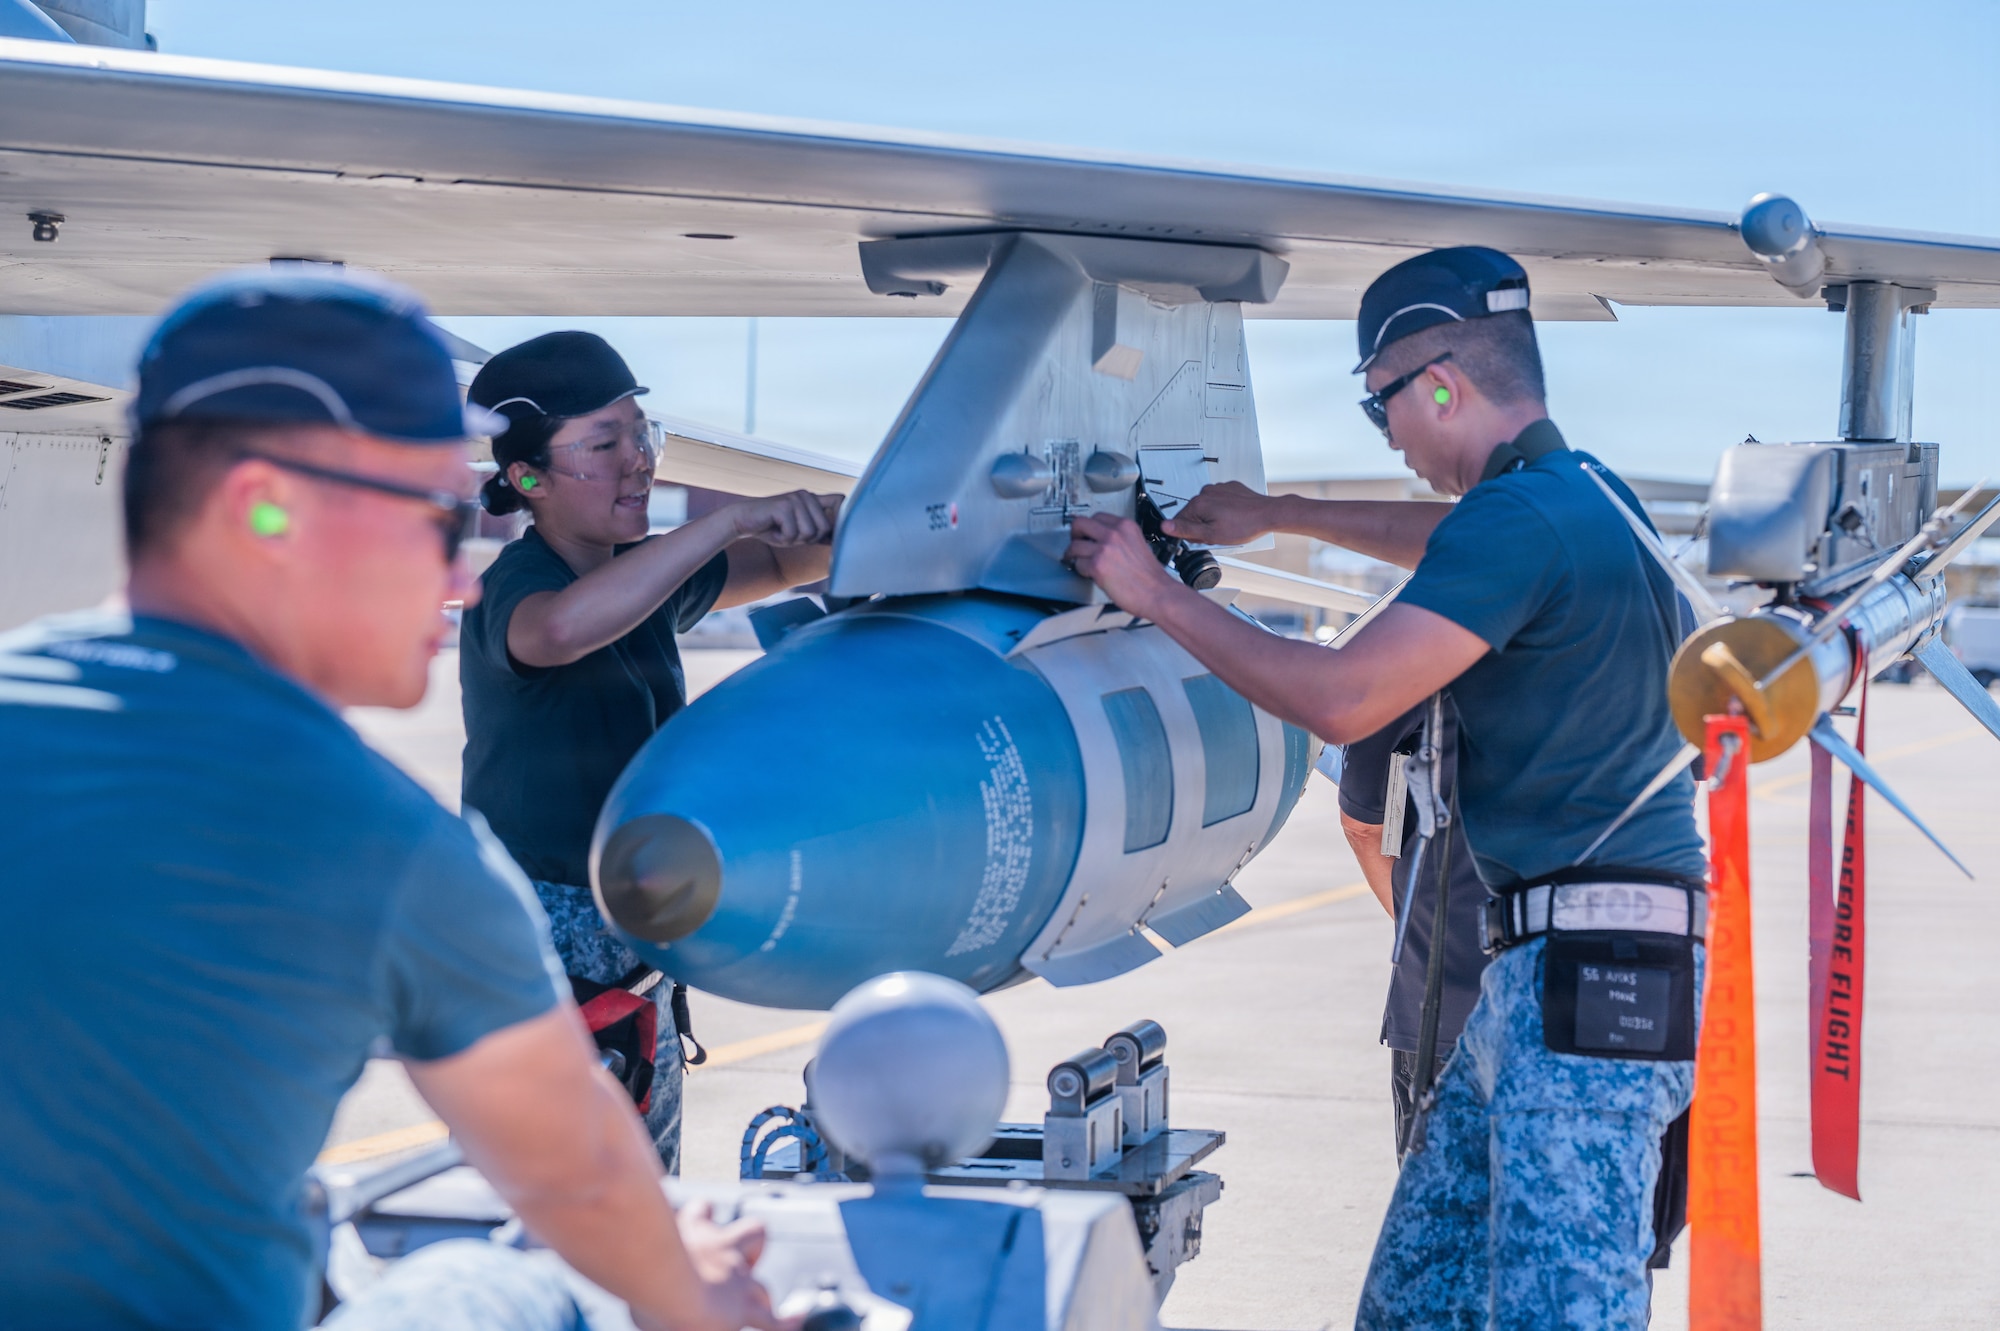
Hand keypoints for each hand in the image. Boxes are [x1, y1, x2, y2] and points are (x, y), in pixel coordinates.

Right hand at [631, 1201, 794, 1330]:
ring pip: (762, 1287)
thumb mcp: (630, 1255)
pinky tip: (794, 1324)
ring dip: (760, 1294)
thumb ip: (635, 1264)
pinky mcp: (743, 1306)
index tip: (700, 1217)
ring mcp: (736, 1278)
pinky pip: (770, 1319)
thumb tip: (622, 1278)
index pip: (701, 1213)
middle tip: (734, 1264)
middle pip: (751, 1234)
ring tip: (761, 1304)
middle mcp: (720, 1248)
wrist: (667, 1282)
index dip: (702, 1217)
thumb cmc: (638, 1268)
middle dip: (748, 1250)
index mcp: (690, 1231)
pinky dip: (785, 1324)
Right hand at [728, 491, 841, 547]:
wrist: (742, 520)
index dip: (841, 517)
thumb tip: (840, 540)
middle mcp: (806, 495)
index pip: (839, 501)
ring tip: (781, 531)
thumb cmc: (772, 527)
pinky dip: (782, 540)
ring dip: (794, 540)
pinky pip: (793, 535)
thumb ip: (818, 532)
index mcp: (812, 499)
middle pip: (825, 528)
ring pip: (810, 533)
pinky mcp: (783, 506)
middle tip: (790, 534)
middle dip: (808, 539)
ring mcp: (795, 499)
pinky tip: (773, 531)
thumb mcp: (799, 531)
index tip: (832, 532)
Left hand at [1065, 513, 1182, 618]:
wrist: (1158, 594)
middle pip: (1080, 524)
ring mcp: (1105, 548)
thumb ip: (1120, 539)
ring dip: (1074, 555)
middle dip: (1075, 534)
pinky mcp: (1097, 565)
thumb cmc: (1151, 577)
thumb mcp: (1138, 544)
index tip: (1086, 532)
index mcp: (1126, 526)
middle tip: (1076, 543)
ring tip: (1078, 561)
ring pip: (1074, 545)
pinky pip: (1078, 564)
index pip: (1098, 516)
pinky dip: (1080, 570)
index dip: (1089, 526)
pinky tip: (1087, 573)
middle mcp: (1115, 533)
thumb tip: (1102, 540)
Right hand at [1159, 480, 1276, 545]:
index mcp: (1198, 503)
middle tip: (1218, 533)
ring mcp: (1219, 488)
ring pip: (1207, 507)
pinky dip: (1223, 509)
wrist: (1268, 514)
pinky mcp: (1230, 487)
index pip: (1180, 520)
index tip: (1202, 538)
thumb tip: (1165, 526)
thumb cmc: (1244, 525)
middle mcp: (1206, 491)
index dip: (1190, 533)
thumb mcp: (1211, 535)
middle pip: (1194, 513)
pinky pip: (1220, 500)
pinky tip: (1234, 517)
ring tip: (1228, 525)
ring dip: (1213, 517)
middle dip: (1202, 525)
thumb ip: (1186, 530)